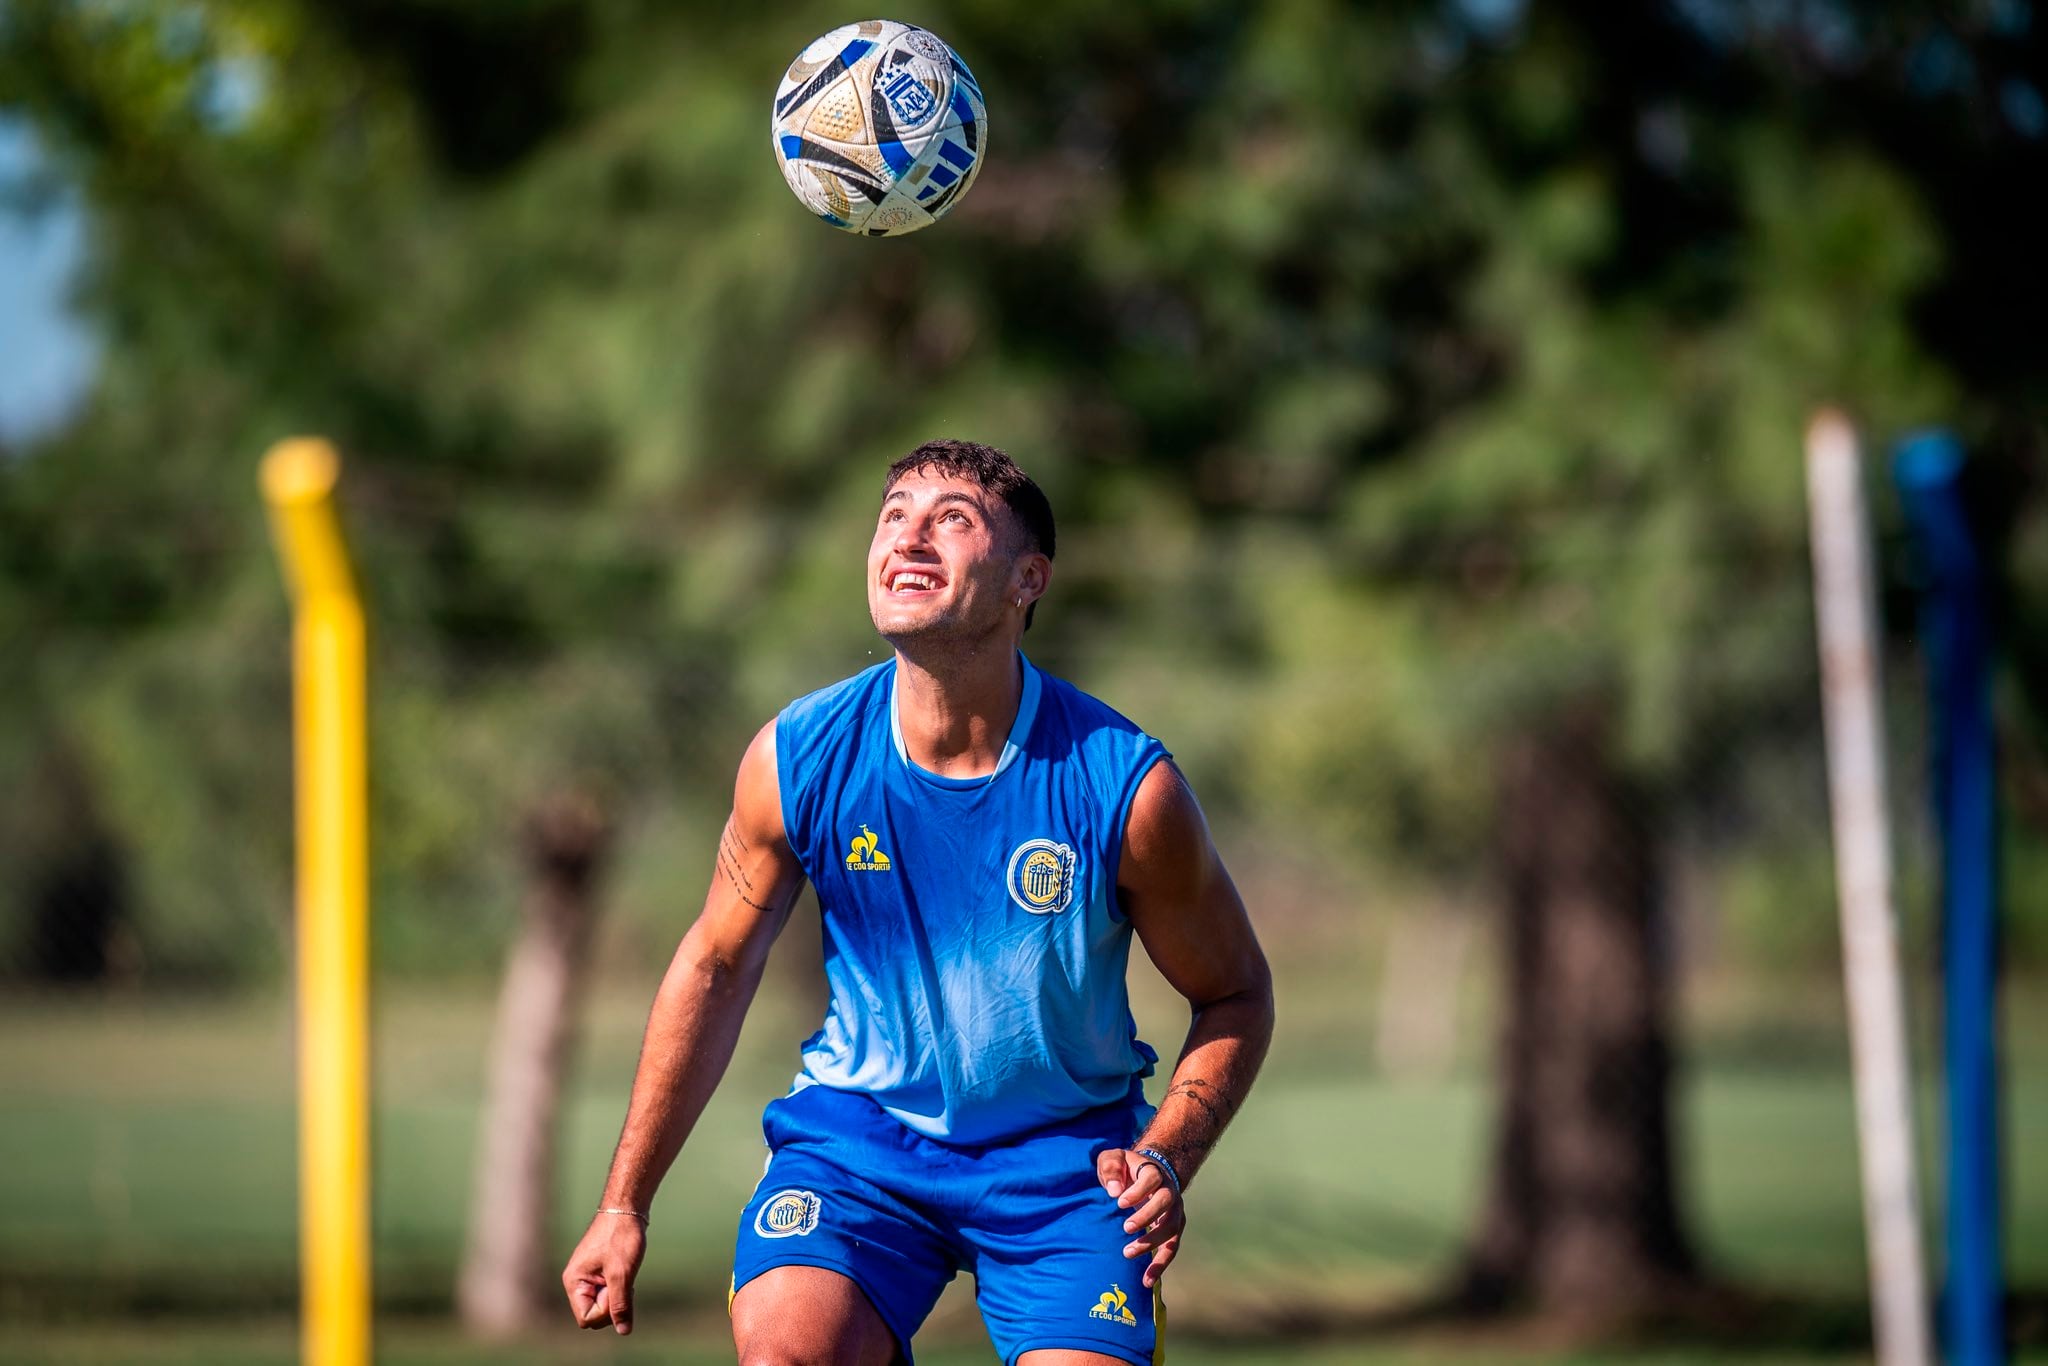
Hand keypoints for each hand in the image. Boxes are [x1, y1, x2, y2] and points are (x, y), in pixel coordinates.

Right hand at [561, 1210, 646, 1333]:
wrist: (626, 1208)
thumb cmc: (621, 1237)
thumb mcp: (622, 1274)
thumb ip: (620, 1304)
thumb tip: (623, 1331)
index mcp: (574, 1282)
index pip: (586, 1318)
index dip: (605, 1311)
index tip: (616, 1288)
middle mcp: (577, 1282)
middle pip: (593, 1314)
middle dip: (611, 1304)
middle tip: (623, 1281)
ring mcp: (588, 1277)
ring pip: (603, 1304)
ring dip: (618, 1296)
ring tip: (626, 1275)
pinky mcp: (599, 1272)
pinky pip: (608, 1292)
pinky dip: (620, 1288)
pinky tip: (628, 1274)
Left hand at [1094, 1148, 1183, 1289]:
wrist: (1146, 1175)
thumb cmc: (1125, 1169)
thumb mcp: (1113, 1159)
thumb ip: (1111, 1168)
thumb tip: (1114, 1191)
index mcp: (1154, 1172)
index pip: (1151, 1178)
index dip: (1138, 1191)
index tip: (1119, 1203)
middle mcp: (1169, 1191)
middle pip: (1165, 1202)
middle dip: (1147, 1216)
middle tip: (1126, 1228)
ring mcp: (1174, 1212)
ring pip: (1171, 1229)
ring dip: (1152, 1243)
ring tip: (1128, 1253)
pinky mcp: (1173, 1230)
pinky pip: (1170, 1249)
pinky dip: (1160, 1266)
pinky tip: (1146, 1281)